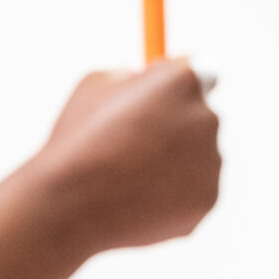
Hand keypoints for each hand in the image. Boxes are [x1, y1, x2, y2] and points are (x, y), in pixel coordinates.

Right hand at [33, 59, 220, 252]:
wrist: (68, 207)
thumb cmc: (75, 141)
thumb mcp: (95, 87)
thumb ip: (133, 78)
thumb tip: (149, 83)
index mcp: (181, 80)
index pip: (202, 71)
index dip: (178, 87)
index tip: (162, 98)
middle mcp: (206, 116)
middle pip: (200, 115)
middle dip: (175, 127)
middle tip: (133, 145)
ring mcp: (211, 160)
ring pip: (198, 157)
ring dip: (172, 163)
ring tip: (126, 178)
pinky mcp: (208, 198)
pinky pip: (193, 191)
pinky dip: (171, 196)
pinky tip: (136, 200)